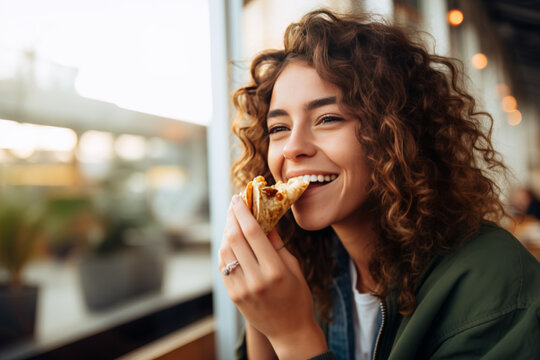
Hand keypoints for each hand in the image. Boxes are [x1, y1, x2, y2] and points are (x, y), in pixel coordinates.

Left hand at [219, 195, 326, 358]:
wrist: (289, 330)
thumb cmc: (298, 296)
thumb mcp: (294, 267)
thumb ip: (276, 242)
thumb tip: (264, 217)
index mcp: (274, 271)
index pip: (253, 233)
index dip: (244, 212)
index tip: (239, 197)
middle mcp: (255, 280)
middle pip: (235, 239)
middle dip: (232, 216)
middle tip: (234, 203)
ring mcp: (241, 289)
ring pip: (225, 251)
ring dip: (226, 231)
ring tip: (233, 219)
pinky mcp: (233, 295)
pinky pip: (223, 266)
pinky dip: (224, 249)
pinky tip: (230, 240)